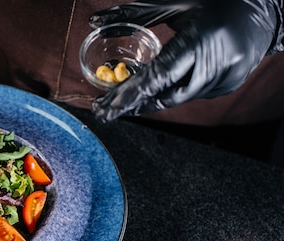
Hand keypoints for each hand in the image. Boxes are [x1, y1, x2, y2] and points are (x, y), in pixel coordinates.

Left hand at [89, 0, 283, 121]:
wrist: (263, 8)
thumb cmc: (213, 0)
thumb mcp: (173, 2)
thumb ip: (134, 13)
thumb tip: (94, 19)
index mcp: (201, 40)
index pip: (157, 77)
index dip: (128, 95)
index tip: (105, 108)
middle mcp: (216, 64)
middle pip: (165, 96)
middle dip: (132, 104)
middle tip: (105, 111)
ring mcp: (226, 78)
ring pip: (177, 99)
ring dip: (150, 100)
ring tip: (124, 100)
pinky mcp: (230, 84)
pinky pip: (193, 94)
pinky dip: (173, 92)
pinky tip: (158, 89)